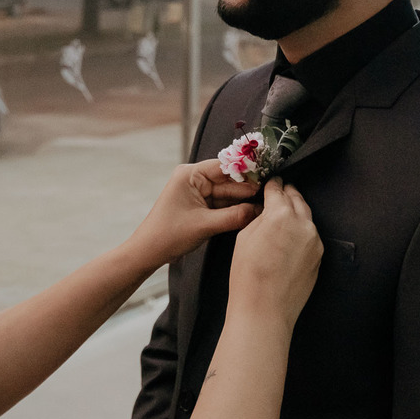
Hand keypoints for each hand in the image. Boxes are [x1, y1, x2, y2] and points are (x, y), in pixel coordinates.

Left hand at [128, 159, 260, 264]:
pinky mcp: (200, 205)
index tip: (266, 176)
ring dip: (243, 200)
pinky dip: (235, 209)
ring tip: (265, 205)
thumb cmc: (168, 235)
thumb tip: (259, 210)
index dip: (247, 172)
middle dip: (248, 189)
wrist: (149, 252)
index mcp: (189, 174)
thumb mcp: (205, 225)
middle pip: (229, 180)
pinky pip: (223, 203)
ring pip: (228, 193)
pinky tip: (251, 212)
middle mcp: (193, 179)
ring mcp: (197, 192)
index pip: (224, 166)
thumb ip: (234, 216)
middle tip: (270, 195)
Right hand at [230, 178, 322, 327]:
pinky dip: (301, 232)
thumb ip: (260, 217)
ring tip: (281, 218)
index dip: (272, 184)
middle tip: (278, 194)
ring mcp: (315, 241)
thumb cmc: (249, 277)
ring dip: (295, 213)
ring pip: (306, 217)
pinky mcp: (319, 256)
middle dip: (287, 194)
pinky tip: (287, 240)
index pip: (278, 190)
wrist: (265, 310)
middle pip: (297, 199)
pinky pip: (310, 236)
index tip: (270, 183)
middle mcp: (303, 224)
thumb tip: (268, 209)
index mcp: (281, 215)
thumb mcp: (244, 237)